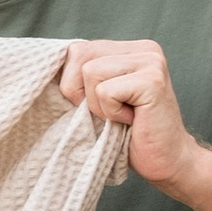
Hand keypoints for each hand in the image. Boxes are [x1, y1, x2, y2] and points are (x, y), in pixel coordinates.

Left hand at [58, 37, 201, 191]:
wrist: (167, 162)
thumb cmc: (128, 134)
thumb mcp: (98, 97)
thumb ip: (82, 75)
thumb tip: (44, 67)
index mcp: (129, 48)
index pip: (76, 49)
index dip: (72, 82)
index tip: (95, 105)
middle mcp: (144, 48)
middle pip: (79, 55)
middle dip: (81, 92)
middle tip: (109, 113)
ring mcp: (151, 61)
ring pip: (91, 73)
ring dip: (98, 105)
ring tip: (123, 116)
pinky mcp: (153, 81)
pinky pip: (105, 92)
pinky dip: (111, 113)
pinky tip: (132, 121)